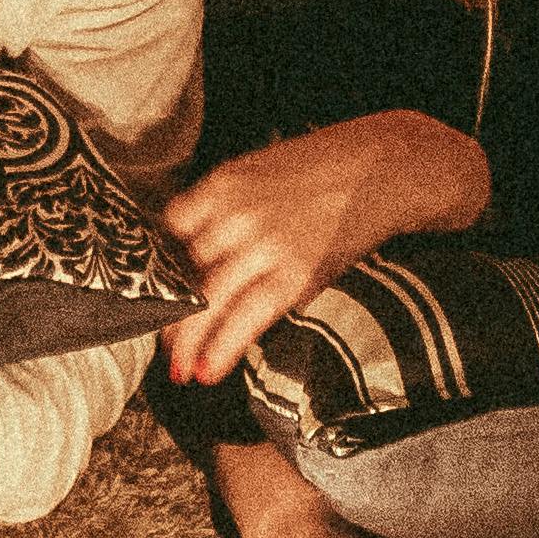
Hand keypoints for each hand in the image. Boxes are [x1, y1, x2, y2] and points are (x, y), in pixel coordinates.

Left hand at [160, 114, 487, 385]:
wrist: (384, 166)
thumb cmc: (323, 168)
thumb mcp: (260, 172)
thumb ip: (227, 207)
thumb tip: (200, 252)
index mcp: (221, 185)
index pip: (168, 231)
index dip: (160, 268)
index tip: (155, 292)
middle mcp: (235, 214)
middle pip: (182, 273)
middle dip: (167, 315)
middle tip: (161, 345)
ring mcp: (264, 244)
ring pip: (207, 301)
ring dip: (188, 342)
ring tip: (180, 371)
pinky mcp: (295, 272)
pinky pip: (248, 316)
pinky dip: (223, 347)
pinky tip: (208, 370)